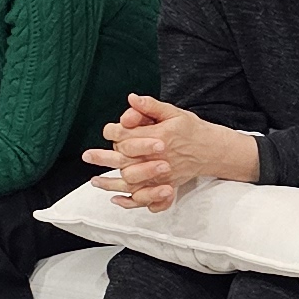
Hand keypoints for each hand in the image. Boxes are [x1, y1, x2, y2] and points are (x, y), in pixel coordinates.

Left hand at [84, 93, 244, 212]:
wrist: (212, 150)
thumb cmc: (192, 130)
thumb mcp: (174, 113)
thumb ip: (151, 107)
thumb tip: (131, 98)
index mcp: (160, 137)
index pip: (128, 136)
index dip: (115, 131)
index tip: (109, 130)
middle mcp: (158, 158)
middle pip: (125, 159)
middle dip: (103, 157)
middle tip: (87, 155)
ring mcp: (161, 175)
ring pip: (131, 181)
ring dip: (110, 182)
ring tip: (94, 181)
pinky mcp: (165, 186)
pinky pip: (145, 197)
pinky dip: (130, 200)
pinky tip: (116, 198)